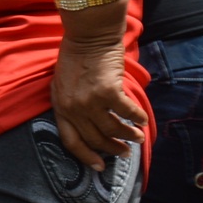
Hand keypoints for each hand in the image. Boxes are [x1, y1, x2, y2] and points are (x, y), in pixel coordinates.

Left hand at [50, 34, 148, 170]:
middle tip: (125, 152)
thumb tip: (88, 124)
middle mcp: (73, 108)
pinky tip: (143, 120)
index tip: (99, 167)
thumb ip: (71, 104)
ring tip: (138, 137)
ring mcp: (90, 101)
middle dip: (112, 149)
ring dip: (128, 136)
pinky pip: (127, 112)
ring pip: (113, 129)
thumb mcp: (63, 85)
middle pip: (94, 139)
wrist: (88, 35)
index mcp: (60, 107)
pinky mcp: (108, 91)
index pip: (71, 141)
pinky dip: (137, 118)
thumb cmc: (77, 57)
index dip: (85, 156)